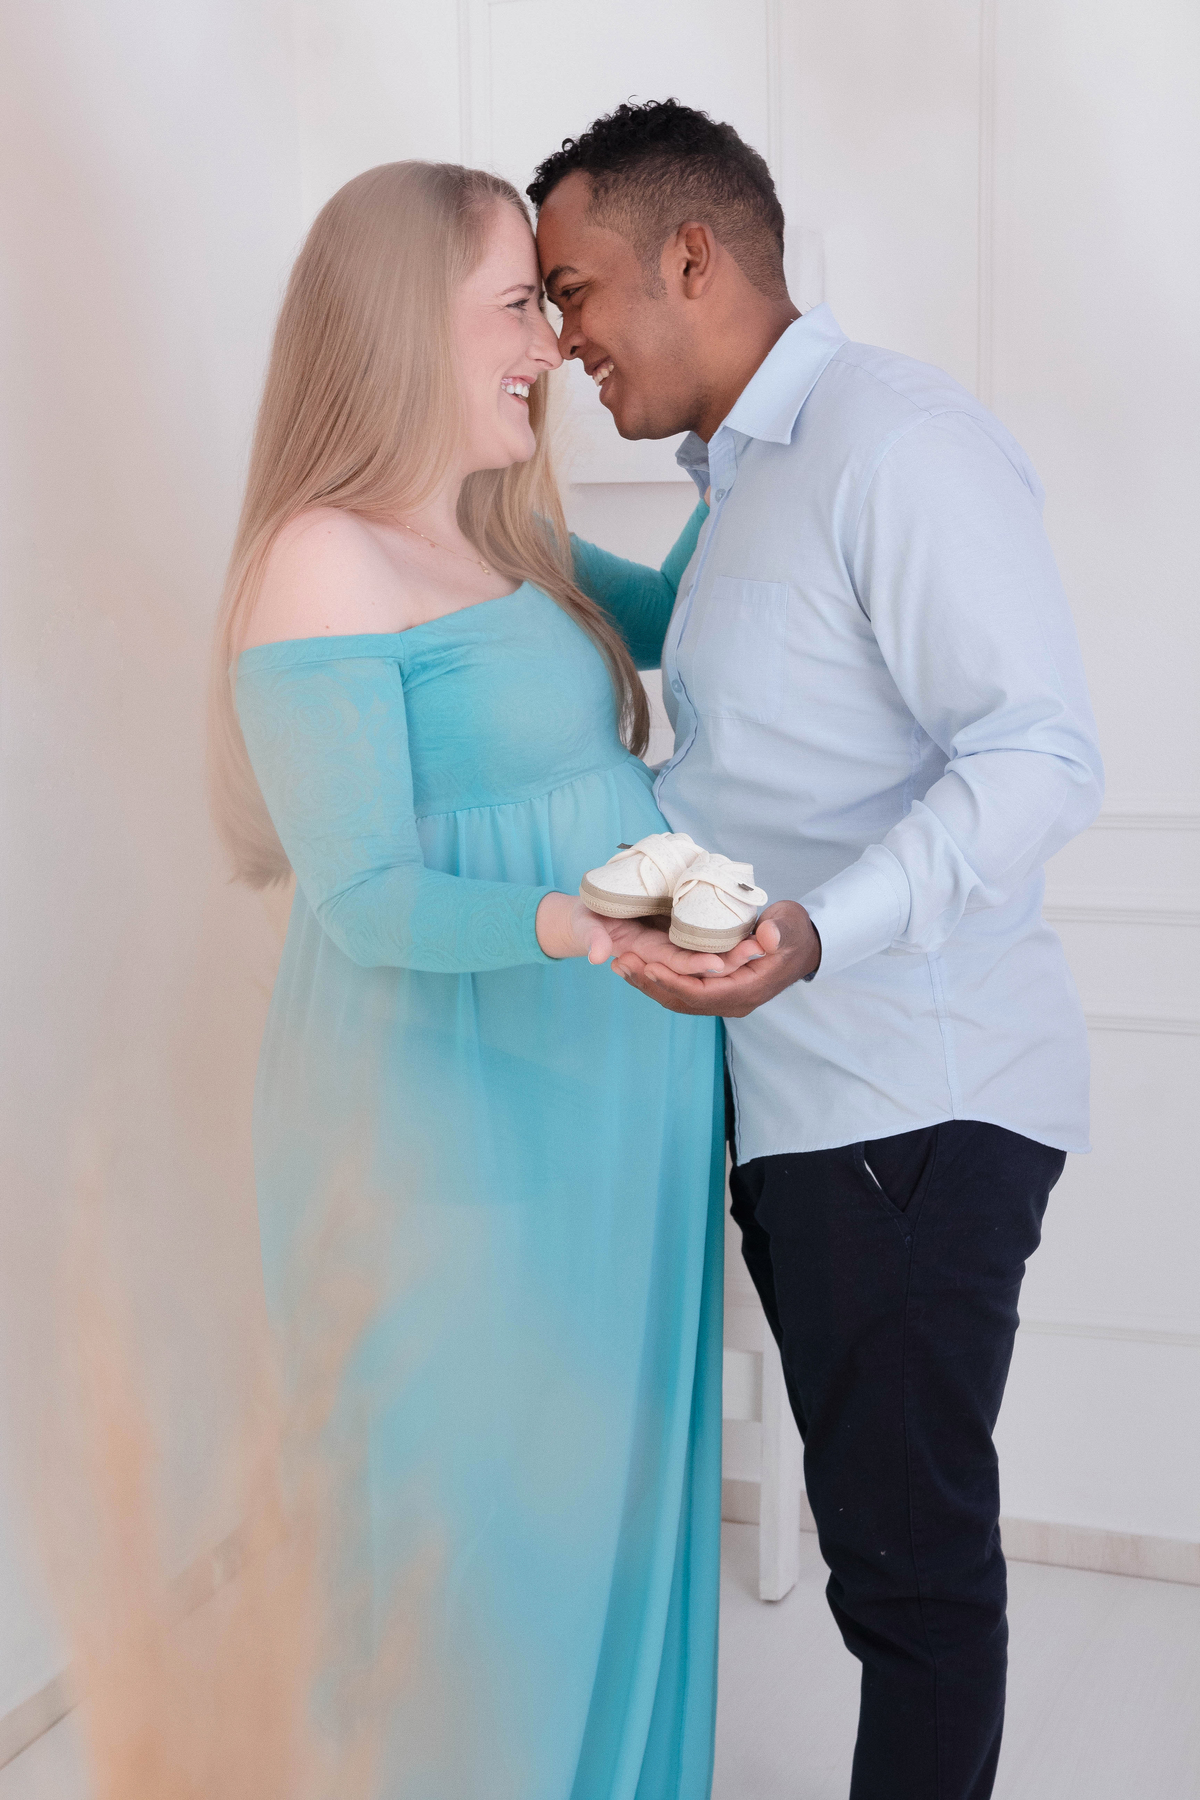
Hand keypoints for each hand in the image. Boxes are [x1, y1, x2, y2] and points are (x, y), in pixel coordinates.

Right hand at [535, 894, 766, 975]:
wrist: (589, 916)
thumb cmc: (585, 919)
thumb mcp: (584, 924)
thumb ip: (591, 936)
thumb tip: (600, 956)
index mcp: (646, 956)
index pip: (676, 966)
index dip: (696, 966)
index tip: (720, 964)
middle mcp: (665, 955)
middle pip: (703, 965)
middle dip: (731, 959)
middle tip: (759, 946)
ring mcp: (674, 945)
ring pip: (712, 955)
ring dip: (737, 950)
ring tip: (765, 938)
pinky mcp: (682, 933)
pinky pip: (709, 941)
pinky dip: (730, 938)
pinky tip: (754, 929)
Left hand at [611, 900, 820, 1016]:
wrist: (803, 944)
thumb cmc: (794, 931)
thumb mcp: (790, 924)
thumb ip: (778, 930)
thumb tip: (766, 939)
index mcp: (748, 989)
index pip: (702, 994)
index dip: (673, 983)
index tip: (648, 966)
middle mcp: (733, 1002)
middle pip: (684, 1001)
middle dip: (651, 984)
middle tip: (622, 962)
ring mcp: (723, 1000)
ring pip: (679, 1000)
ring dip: (649, 984)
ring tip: (621, 964)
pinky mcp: (716, 992)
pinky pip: (683, 992)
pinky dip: (659, 981)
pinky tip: (638, 966)